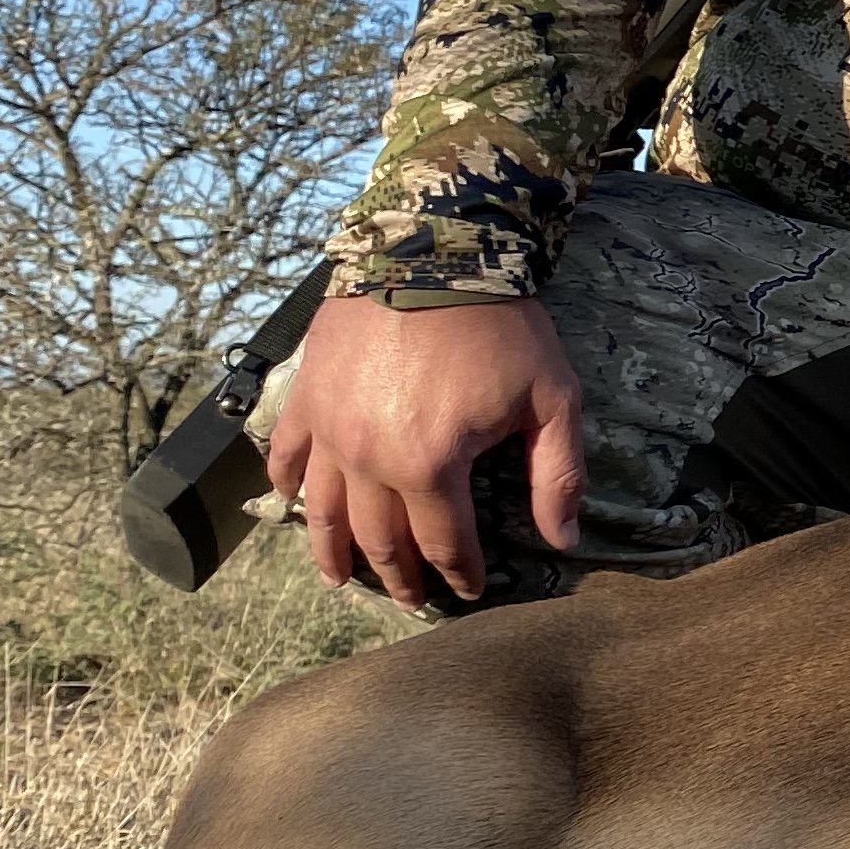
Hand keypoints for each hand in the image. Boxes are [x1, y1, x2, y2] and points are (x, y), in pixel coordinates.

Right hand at [264, 293, 585, 608]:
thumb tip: (562, 540)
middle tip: (409, 599)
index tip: (469, 592)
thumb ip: (557, 476)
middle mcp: (368, 457)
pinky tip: (291, 505)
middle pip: (379, 538)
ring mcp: (328, 427)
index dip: (459, 574)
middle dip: (398, 576)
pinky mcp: (305, 394)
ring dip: (331, 551)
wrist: (435, 249)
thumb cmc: (501, 326)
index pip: (444, 542)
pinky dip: (288, 485)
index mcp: (428, 465)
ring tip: (339, 582)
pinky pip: (286, 453)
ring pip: (322, 509)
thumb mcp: (552, 400)